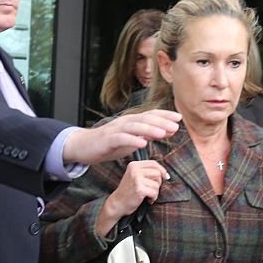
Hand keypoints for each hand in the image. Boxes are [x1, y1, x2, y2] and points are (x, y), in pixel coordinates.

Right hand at [62, 110, 181, 165]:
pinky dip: (132, 140)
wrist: (84, 147)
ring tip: (162, 133)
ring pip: (135, 126)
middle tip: (175, 125)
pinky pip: (121, 138)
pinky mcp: (107, 139)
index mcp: (131, 121)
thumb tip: (165, 131)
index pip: (150, 115)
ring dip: (149, 129)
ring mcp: (115, 130)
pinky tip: (142, 143)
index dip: (165, 116)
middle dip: (161, 122)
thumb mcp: (131, 139)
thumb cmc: (109, 144)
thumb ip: (147, 134)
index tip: (179, 118)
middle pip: (145, 119)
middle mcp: (125, 122)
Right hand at [97, 160, 169, 234]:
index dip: (162, 170)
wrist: (117, 203)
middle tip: (151, 190)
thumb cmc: (128, 191)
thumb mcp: (134, 176)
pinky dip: (153, 198)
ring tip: (148, 195)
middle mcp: (135, 170)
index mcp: (134, 165)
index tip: (166, 177)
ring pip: (157, 184)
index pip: (153, 163)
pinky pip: (154, 192)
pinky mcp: (139, 189)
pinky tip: (147, 200)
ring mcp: (136, 179)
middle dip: (158, 183)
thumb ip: (146, 172)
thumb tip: (166, 174)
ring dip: (155, 192)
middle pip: (157, 173)